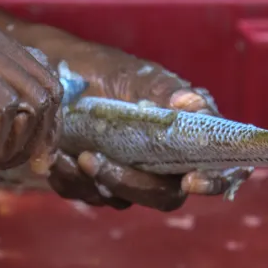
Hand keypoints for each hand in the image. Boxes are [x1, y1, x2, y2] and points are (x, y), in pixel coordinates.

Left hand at [46, 41, 253, 211]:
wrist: (51, 72)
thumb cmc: (99, 68)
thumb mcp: (131, 75)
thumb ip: (163, 91)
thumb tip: (193, 104)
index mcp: (184, 132)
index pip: (215, 166)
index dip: (214, 181)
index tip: (191, 181)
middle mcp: (162, 159)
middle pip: (165, 194)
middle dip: (129, 183)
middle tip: (92, 158)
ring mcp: (129, 173)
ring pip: (122, 199)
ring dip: (93, 181)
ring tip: (70, 152)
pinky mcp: (97, 181)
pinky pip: (89, 195)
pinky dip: (71, 180)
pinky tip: (57, 157)